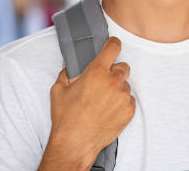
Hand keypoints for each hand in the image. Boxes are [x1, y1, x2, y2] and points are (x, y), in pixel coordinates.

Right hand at [41, 37, 134, 169]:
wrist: (75, 143)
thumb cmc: (66, 117)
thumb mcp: (58, 89)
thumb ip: (66, 72)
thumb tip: (69, 63)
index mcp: (96, 72)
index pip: (113, 47)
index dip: (113, 44)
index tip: (113, 45)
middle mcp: (113, 82)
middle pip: (123, 66)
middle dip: (114, 71)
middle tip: (102, 82)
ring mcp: (123, 97)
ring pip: (125, 84)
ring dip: (117, 88)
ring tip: (103, 100)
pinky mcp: (129, 111)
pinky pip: (129, 100)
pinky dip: (121, 102)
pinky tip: (108, 110)